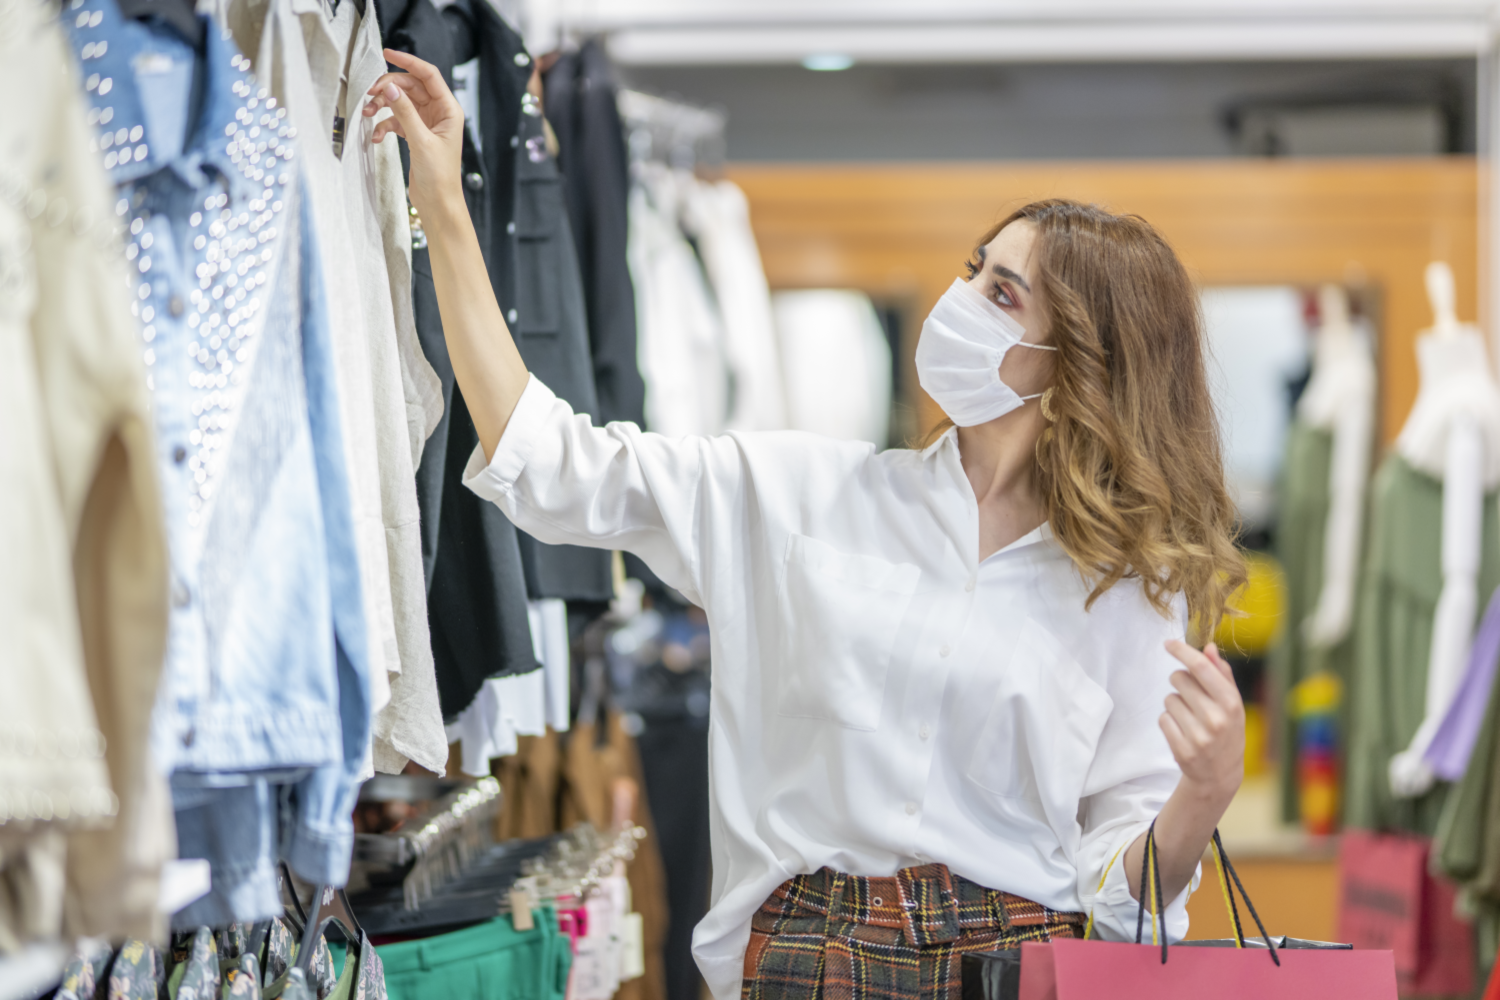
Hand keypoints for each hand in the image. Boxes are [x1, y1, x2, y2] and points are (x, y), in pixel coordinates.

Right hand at [364, 49, 464, 225]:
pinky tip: (376, 136)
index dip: (409, 62)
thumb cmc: (440, 177)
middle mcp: (439, 113)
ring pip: (401, 102)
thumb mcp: (421, 141)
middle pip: (411, 86)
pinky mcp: (415, 135)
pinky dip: (384, 124)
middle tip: (370, 93)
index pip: (429, 75)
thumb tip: (390, 87)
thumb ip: (405, 112)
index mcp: (448, 110)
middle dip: (389, 87)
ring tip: (368, 113)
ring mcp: (426, 124)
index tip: (388, 53)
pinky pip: (396, 120)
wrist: (438, 204)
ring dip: (383, 105)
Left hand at [1160, 640, 1244, 803]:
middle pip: (1179, 679)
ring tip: (1191, 718)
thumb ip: (1221, 673)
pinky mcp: (1181, 749)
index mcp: (1230, 703)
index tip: (1168, 643)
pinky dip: (1169, 721)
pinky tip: (1183, 731)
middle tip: (1192, 697)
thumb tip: (1209, 647)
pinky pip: (1162, 718)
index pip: (1201, 668)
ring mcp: (1198, 736)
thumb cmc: (1227, 730)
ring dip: (1175, 704)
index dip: (1182, 651)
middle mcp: (1216, 719)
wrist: (1220, 774)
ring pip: (1168, 699)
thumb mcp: (1232, 703)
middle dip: (1180, 682)